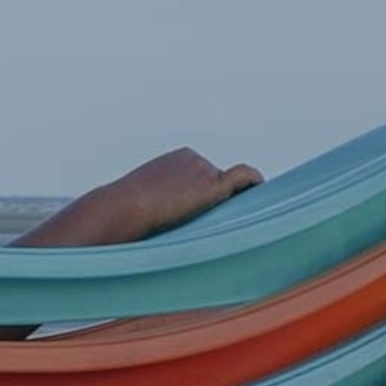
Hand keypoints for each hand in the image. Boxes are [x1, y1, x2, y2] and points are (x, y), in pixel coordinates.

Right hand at [100, 148, 262, 241]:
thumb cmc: (125, 210)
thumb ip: (164, 201)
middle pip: (219, 183)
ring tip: (220, 225)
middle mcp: (195, 158)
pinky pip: (245, 178)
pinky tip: (261, 197)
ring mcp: (205, 169)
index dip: (206, 195)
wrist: (123, 208)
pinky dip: (254, 184)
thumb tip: (165, 220)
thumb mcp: (144, 198)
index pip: (205, 176)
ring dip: (227, 205)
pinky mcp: (213, 185)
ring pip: (229, 190)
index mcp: (179, 158)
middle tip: (214, 226)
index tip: (204, 214)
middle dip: (216, 202)